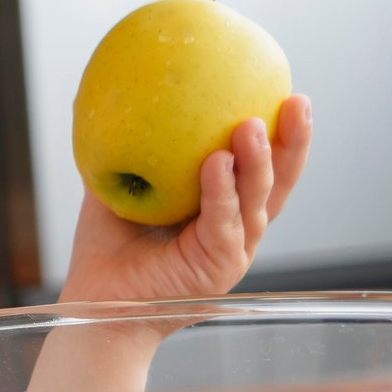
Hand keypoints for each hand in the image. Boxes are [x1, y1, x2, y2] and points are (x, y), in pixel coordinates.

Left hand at [60, 95, 312, 302]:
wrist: (95, 299)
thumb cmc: (106, 248)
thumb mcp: (117, 186)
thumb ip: (126, 146)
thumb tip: (115, 94)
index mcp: (221, 208)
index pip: (261, 166)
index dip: (280, 133)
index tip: (286, 93)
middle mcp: (235, 228)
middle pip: (279, 182)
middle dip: (293, 142)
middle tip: (297, 102)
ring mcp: (231, 249)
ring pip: (258, 201)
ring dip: (258, 161)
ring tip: (251, 126)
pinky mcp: (216, 267)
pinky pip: (222, 223)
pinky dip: (222, 192)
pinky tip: (217, 163)